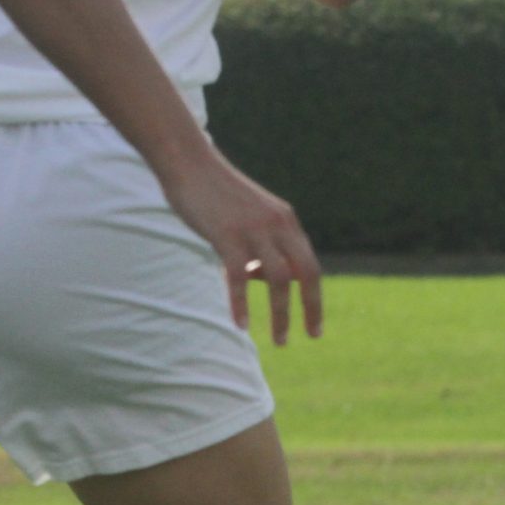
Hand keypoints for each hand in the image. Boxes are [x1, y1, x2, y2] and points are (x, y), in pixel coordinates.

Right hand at [160, 154, 323, 345]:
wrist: (190, 163)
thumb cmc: (217, 194)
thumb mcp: (251, 218)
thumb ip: (265, 246)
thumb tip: (271, 279)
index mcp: (286, 221)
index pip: (310, 266)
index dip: (315, 298)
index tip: (315, 327)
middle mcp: (277, 225)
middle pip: (305, 273)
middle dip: (311, 309)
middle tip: (310, 337)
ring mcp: (253, 230)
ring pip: (278, 279)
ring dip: (281, 314)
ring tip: (279, 341)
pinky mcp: (227, 235)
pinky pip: (240, 277)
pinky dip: (242, 303)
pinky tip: (241, 324)